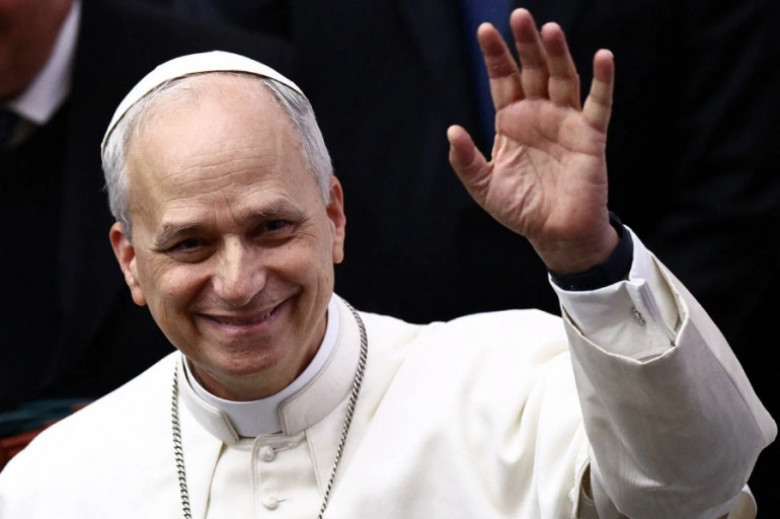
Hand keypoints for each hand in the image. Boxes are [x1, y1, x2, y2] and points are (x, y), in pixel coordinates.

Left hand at [448, 9, 617, 273]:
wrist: (555, 234)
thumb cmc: (521, 210)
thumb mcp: (485, 187)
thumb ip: (466, 161)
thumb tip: (451, 131)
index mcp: (512, 122)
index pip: (503, 80)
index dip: (495, 57)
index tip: (485, 31)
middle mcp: (539, 115)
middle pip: (532, 70)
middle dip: (525, 44)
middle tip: (518, 15)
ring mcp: (566, 122)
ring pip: (562, 79)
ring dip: (557, 54)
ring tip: (548, 30)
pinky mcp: (591, 136)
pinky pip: (599, 104)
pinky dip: (602, 81)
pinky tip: (602, 57)